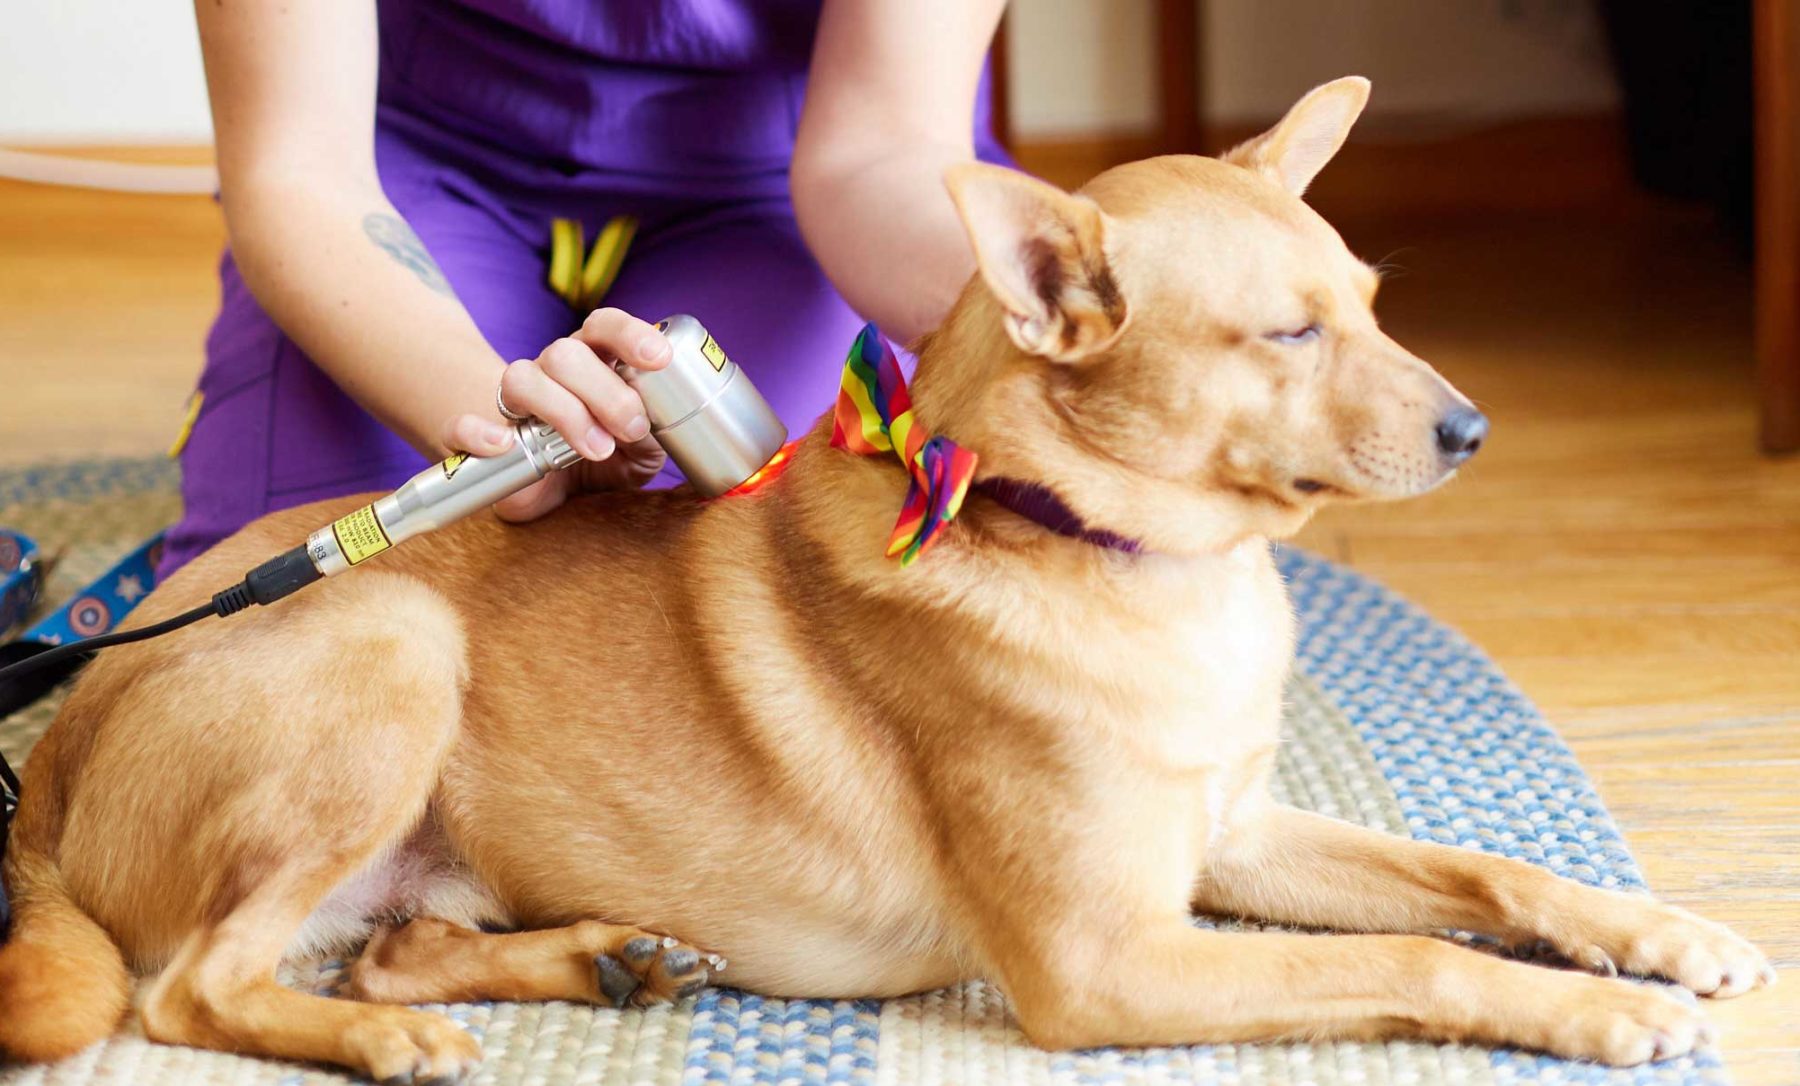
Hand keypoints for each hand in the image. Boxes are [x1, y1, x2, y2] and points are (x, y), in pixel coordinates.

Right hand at [439, 308, 671, 520]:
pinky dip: (477, 432)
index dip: (630, 334)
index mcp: (596, 360)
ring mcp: (518, 399)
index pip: (605, 326)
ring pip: (522, 377)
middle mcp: (554, 370)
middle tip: (631, 429)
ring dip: (563, 412)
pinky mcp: (483, 435)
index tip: (657, 358)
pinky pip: (463, 425)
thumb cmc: (610, 457)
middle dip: (604, 391)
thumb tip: (664, 426)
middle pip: (566, 353)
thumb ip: (657, 433)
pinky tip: (503, 444)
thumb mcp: (645, 448)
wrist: (560, 491)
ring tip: (595, 448)